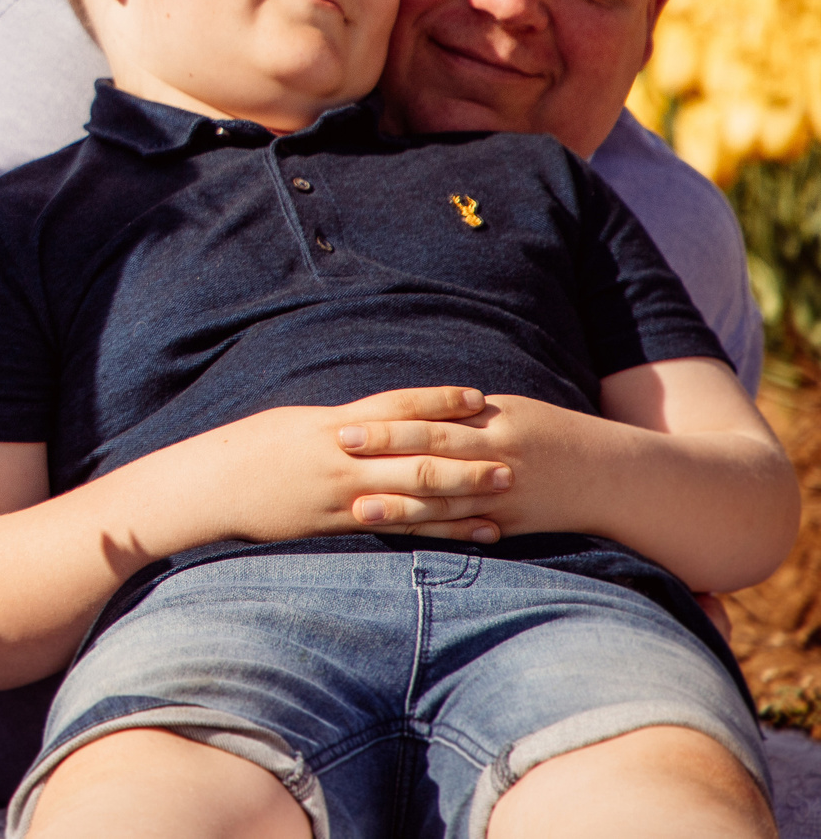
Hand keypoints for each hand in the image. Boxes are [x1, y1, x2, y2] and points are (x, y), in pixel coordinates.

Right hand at [161, 386, 512, 547]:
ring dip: (463, 493)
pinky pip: (399, 526)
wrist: (208, 486)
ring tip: (504, 491)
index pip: (396, 406)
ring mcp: (341, 493)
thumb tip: (376, 422)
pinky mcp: (337, 523)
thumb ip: (339, 426)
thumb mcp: (293, 425)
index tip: (477, 399)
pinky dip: (440, 530)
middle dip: (466, 454)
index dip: (439, 402)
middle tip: (511, 455)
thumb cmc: (246, 450)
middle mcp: (343, 457)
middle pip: (416, 452)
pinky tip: (472, 533)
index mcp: (332, 424)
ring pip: (415, 493)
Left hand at [334, 390, 592, 538]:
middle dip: (383, 455)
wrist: (610, 476)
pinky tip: (402, 538)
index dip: (387, 426)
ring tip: (359, 509)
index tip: (346, 427)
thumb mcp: (510, 413)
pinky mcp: (510, 526)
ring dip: (399, 507)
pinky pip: (465, 531)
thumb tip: (409, 411)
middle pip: (430, 456)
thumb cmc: (551, 434)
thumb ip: (462, 417)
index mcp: (493, 424)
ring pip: (443, 502)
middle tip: (338, 453)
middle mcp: (497, 458)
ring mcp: (503, 496)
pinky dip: (433, 534)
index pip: (430, 422)